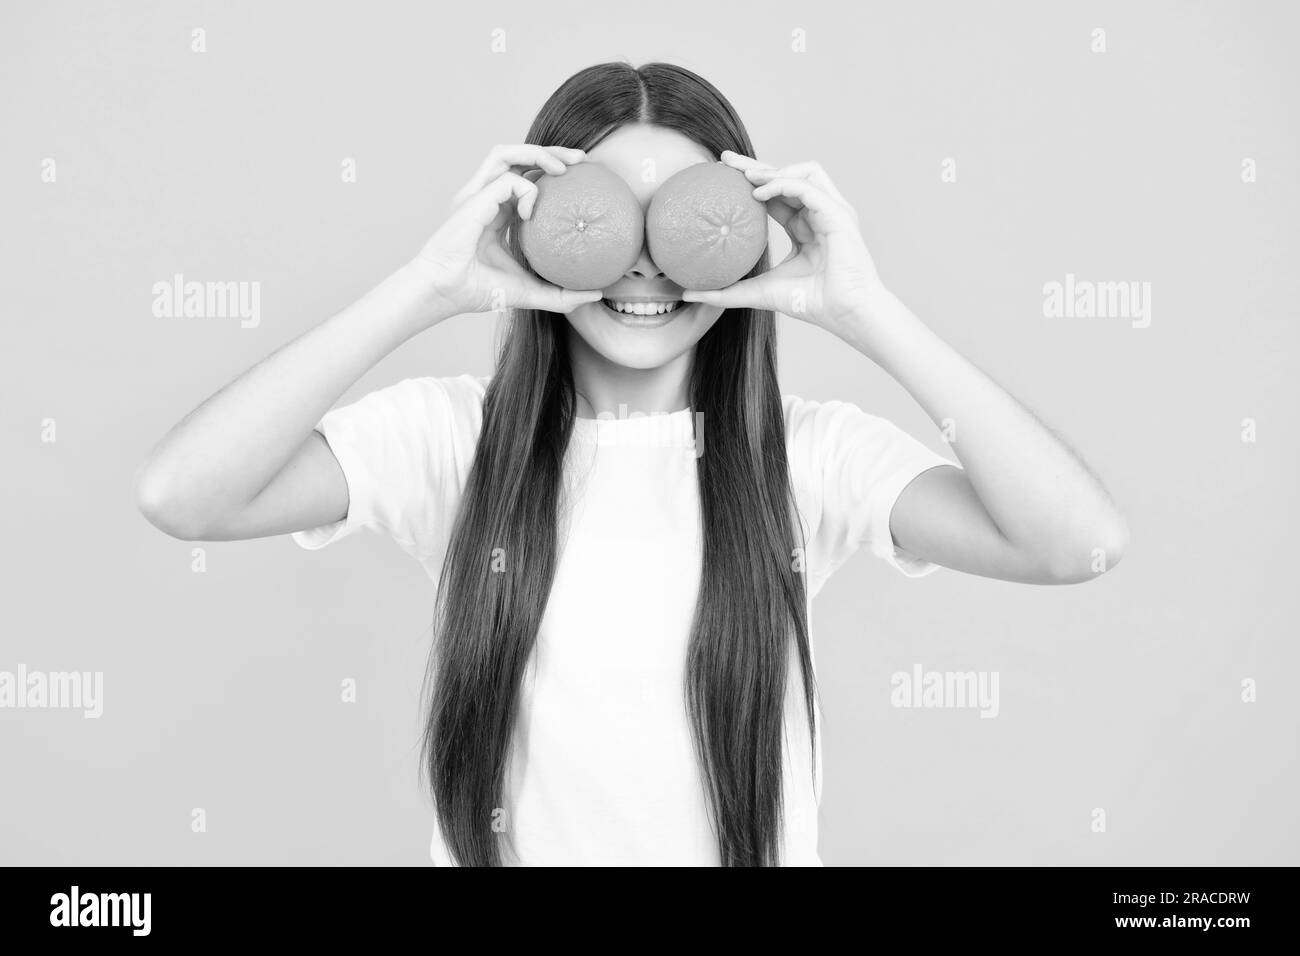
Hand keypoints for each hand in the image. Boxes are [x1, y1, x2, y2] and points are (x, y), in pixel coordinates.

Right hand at [408, 144, 603, 318]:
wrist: (444, 293)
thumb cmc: (477, 291)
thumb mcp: (528, 291)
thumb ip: (559, 294)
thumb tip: (595, 295)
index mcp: (494, 211)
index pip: (522, 177)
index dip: (549, 172)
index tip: (579, 179)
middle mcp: (484, 197)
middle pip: (517, 157)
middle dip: (550, 151)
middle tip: (581, 160)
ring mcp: (476, 194)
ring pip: (507, 154)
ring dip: (538, 153)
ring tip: (564, 167)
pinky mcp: (473, 199)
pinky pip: (508, 180)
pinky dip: (526, 191)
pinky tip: (531, 212)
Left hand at [681, 151, 886, 339]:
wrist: (843, 313)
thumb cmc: (811, 304)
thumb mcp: (759, 293)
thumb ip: (726, 292)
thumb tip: (687, 294)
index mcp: (805, 227)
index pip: (776, 194)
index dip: (751, 181)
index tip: (722, 174)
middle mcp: (819, 214)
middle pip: (787, 176)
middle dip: (756, 165)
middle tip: (725, 160)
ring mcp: (832, 211)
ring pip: (804, 172)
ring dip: (774, 170)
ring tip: (745, 178)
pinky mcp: (839, 214)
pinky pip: (809, 187)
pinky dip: (784, 184)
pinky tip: (759, 194)